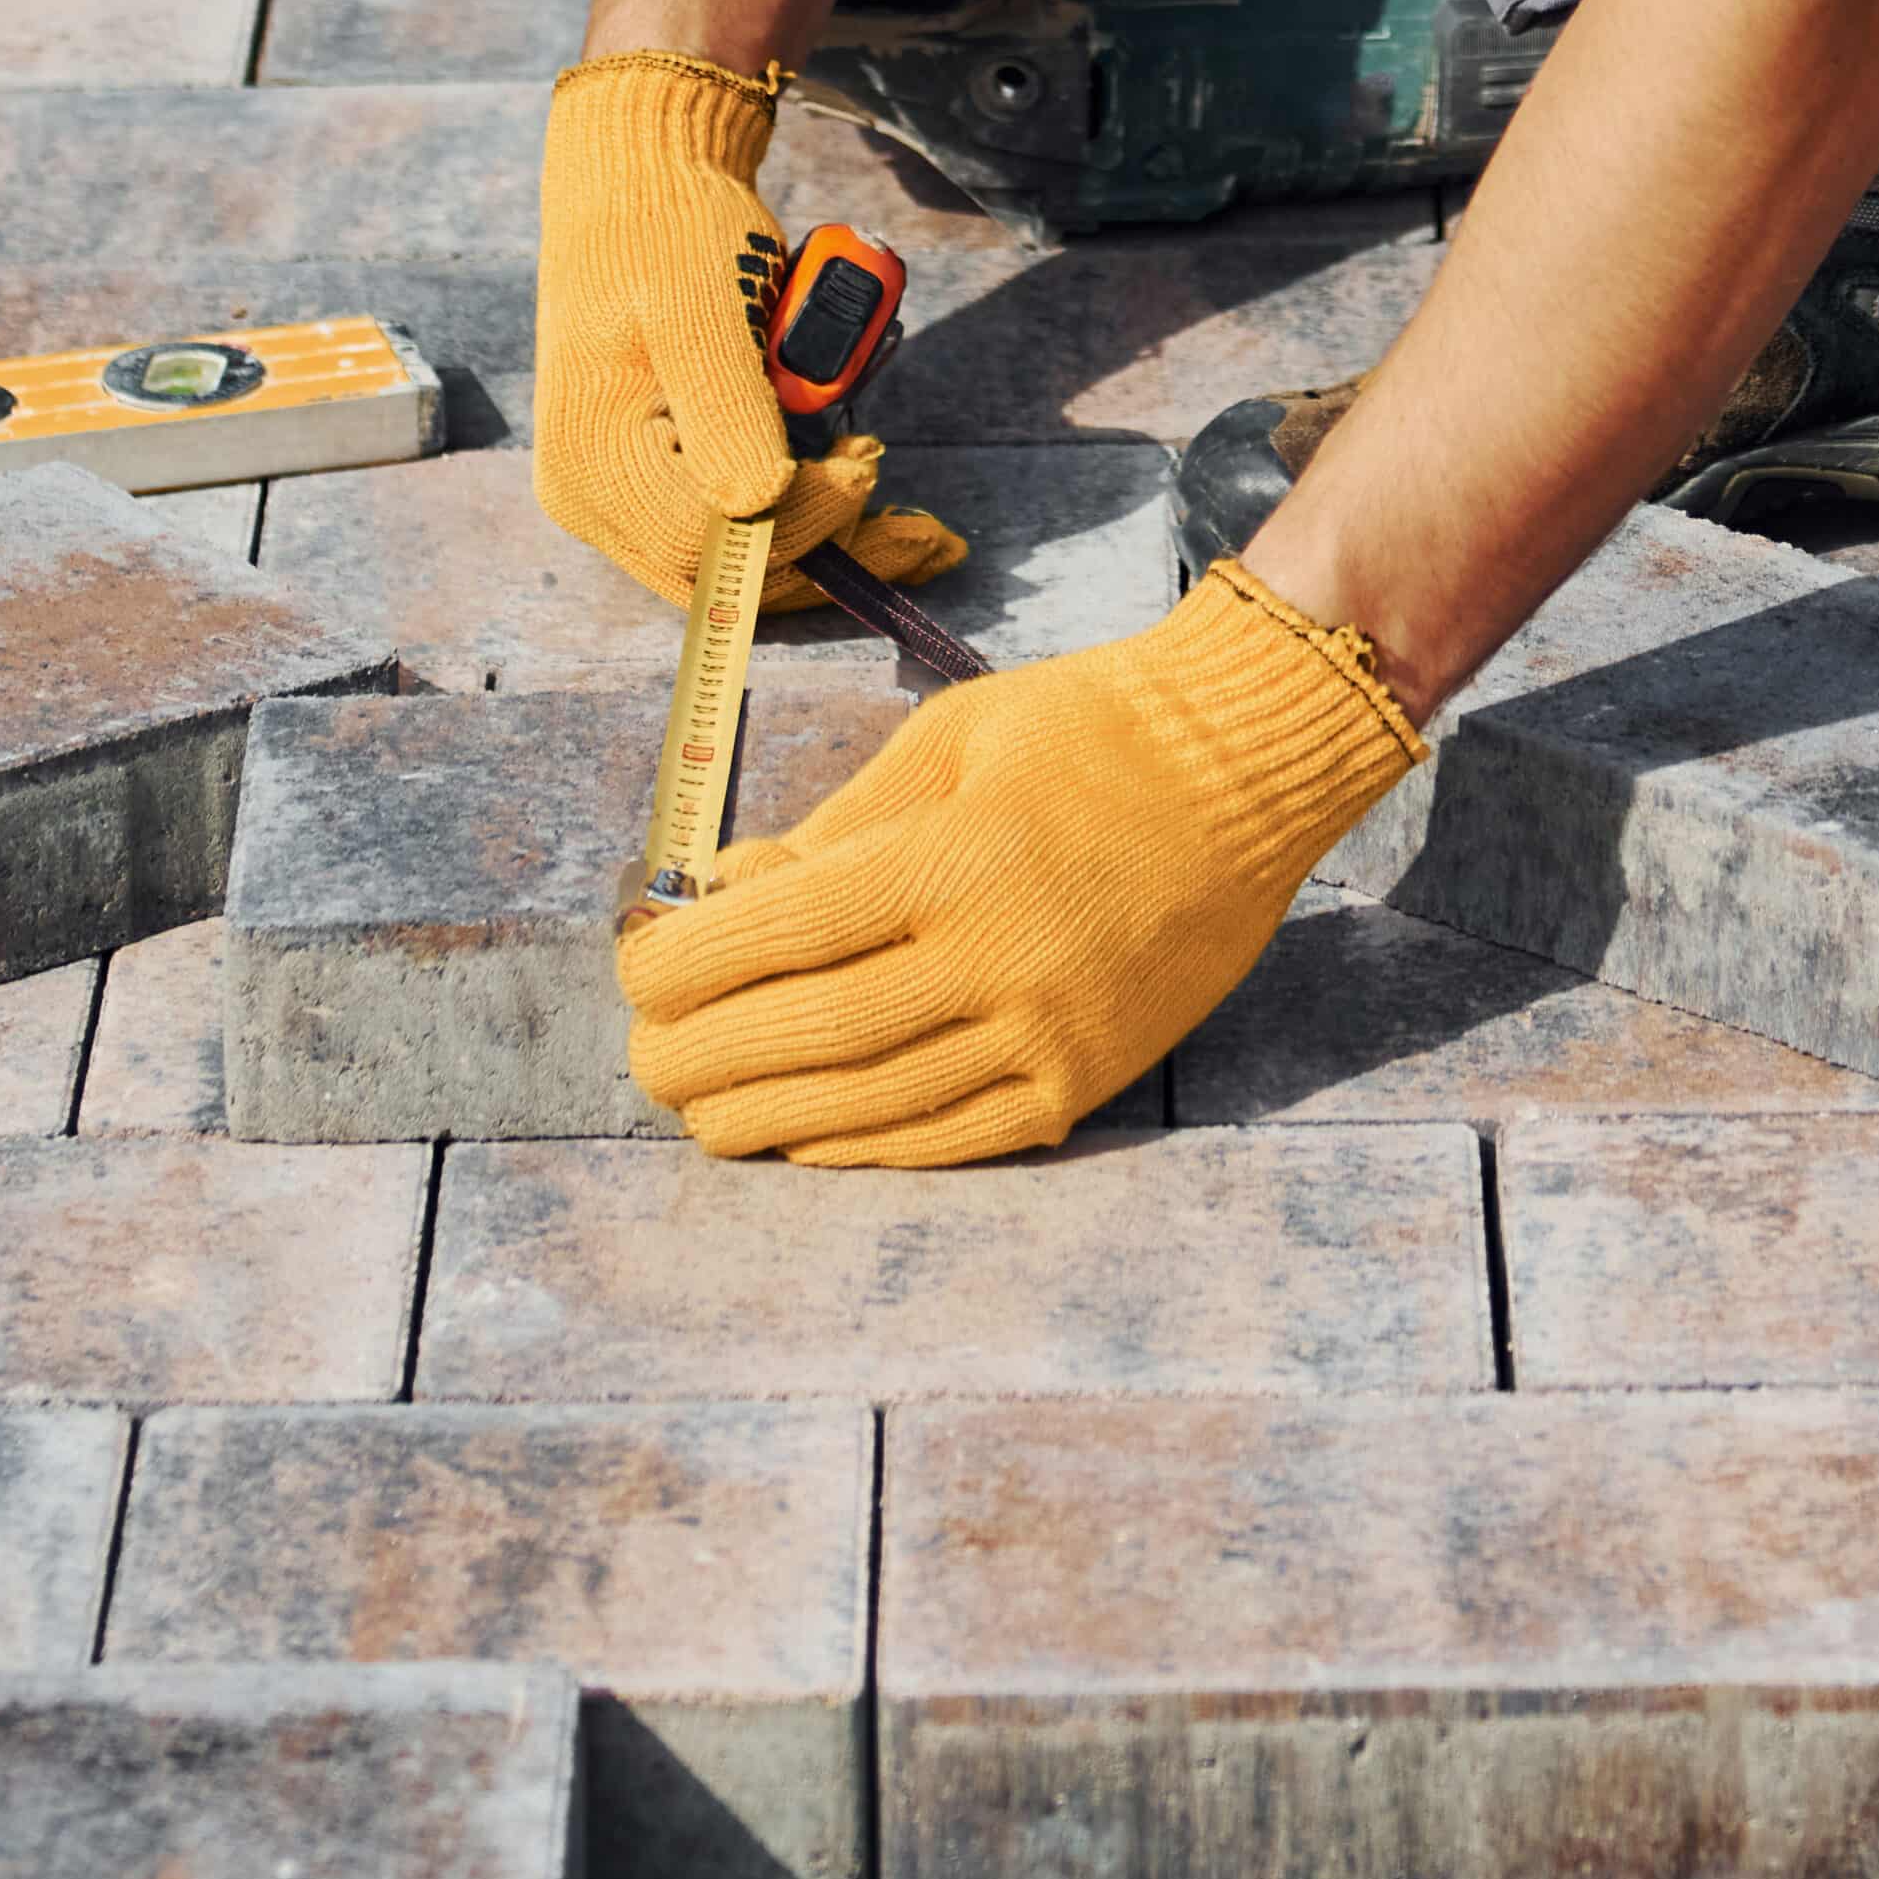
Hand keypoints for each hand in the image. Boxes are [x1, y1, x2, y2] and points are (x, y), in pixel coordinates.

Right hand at [535, 48, 965, 615]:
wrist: (643, 181)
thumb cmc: (669, 234)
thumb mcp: (702, 315)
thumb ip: (730, 414)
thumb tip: (762, 503)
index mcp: (593, 463)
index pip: (706, 544)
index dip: (800, 523)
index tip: (867, 461)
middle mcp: (598, 498)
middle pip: (728, 574)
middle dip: (835, 556)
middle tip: (932, 538)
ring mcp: (628, 493)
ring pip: (744, 560)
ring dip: (834, 545)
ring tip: (921, 531)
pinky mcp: (664, 476)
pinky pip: (742, 522)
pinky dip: (812, 514)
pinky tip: (865, 491)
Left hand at [616, 560, 1424, 1163]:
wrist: (1244, 769)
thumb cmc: (1082, 731)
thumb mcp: (945, 743)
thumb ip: (837, 828)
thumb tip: (729, 891)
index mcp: (954, 859)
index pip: (784, 932)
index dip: (691, 964)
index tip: (634, 970)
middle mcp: (999, 959)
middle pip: (815, 1034)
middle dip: (707, 1056)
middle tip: (643, 1060)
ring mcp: (1049, 1032)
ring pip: (876, 1102)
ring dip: (768, 1117)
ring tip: (699, 1113)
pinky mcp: (1087, 1079)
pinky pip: (956, 1137)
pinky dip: (866, 1147)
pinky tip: (802, 1141)